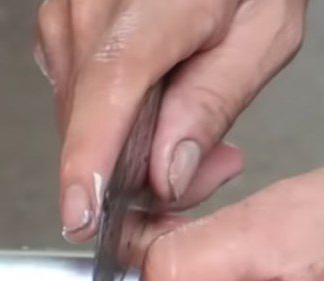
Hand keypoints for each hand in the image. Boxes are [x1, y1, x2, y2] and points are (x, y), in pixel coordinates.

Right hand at [35, 0, 307, 238]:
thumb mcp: (264, 32)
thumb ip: (213, 103)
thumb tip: (165, 175)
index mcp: (155, 1)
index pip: (110, 87)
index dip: (90, 158)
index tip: (81, 216)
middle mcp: (94, 3)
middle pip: (93, 121)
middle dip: (136, 172)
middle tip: (202, 175)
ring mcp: (67, 13)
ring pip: (81, 120)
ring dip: (125, 149)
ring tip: (184, 134)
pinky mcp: (59, 27)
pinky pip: (75, 102)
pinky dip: (110, 124)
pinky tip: (150, 109)